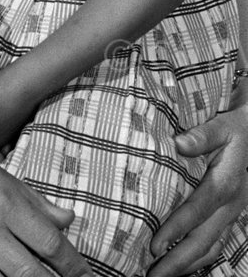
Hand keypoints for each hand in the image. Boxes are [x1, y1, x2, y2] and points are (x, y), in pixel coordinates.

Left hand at [148, 96, 247, 275]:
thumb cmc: (234, 129)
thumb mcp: (222, 126)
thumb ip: (202, 135)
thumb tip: (178, 144)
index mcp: (226, 183)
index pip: (197, 211)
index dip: (176, 230)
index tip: (155, 245)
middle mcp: (231, 205)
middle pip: (204, 241)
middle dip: (179, 262)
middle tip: (152, 275)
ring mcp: (232, 214)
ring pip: (211, 249)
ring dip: (187, 265)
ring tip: (161, 275)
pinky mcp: (229, 217)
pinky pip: (214, 244)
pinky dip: (198, 259)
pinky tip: (180, 265)